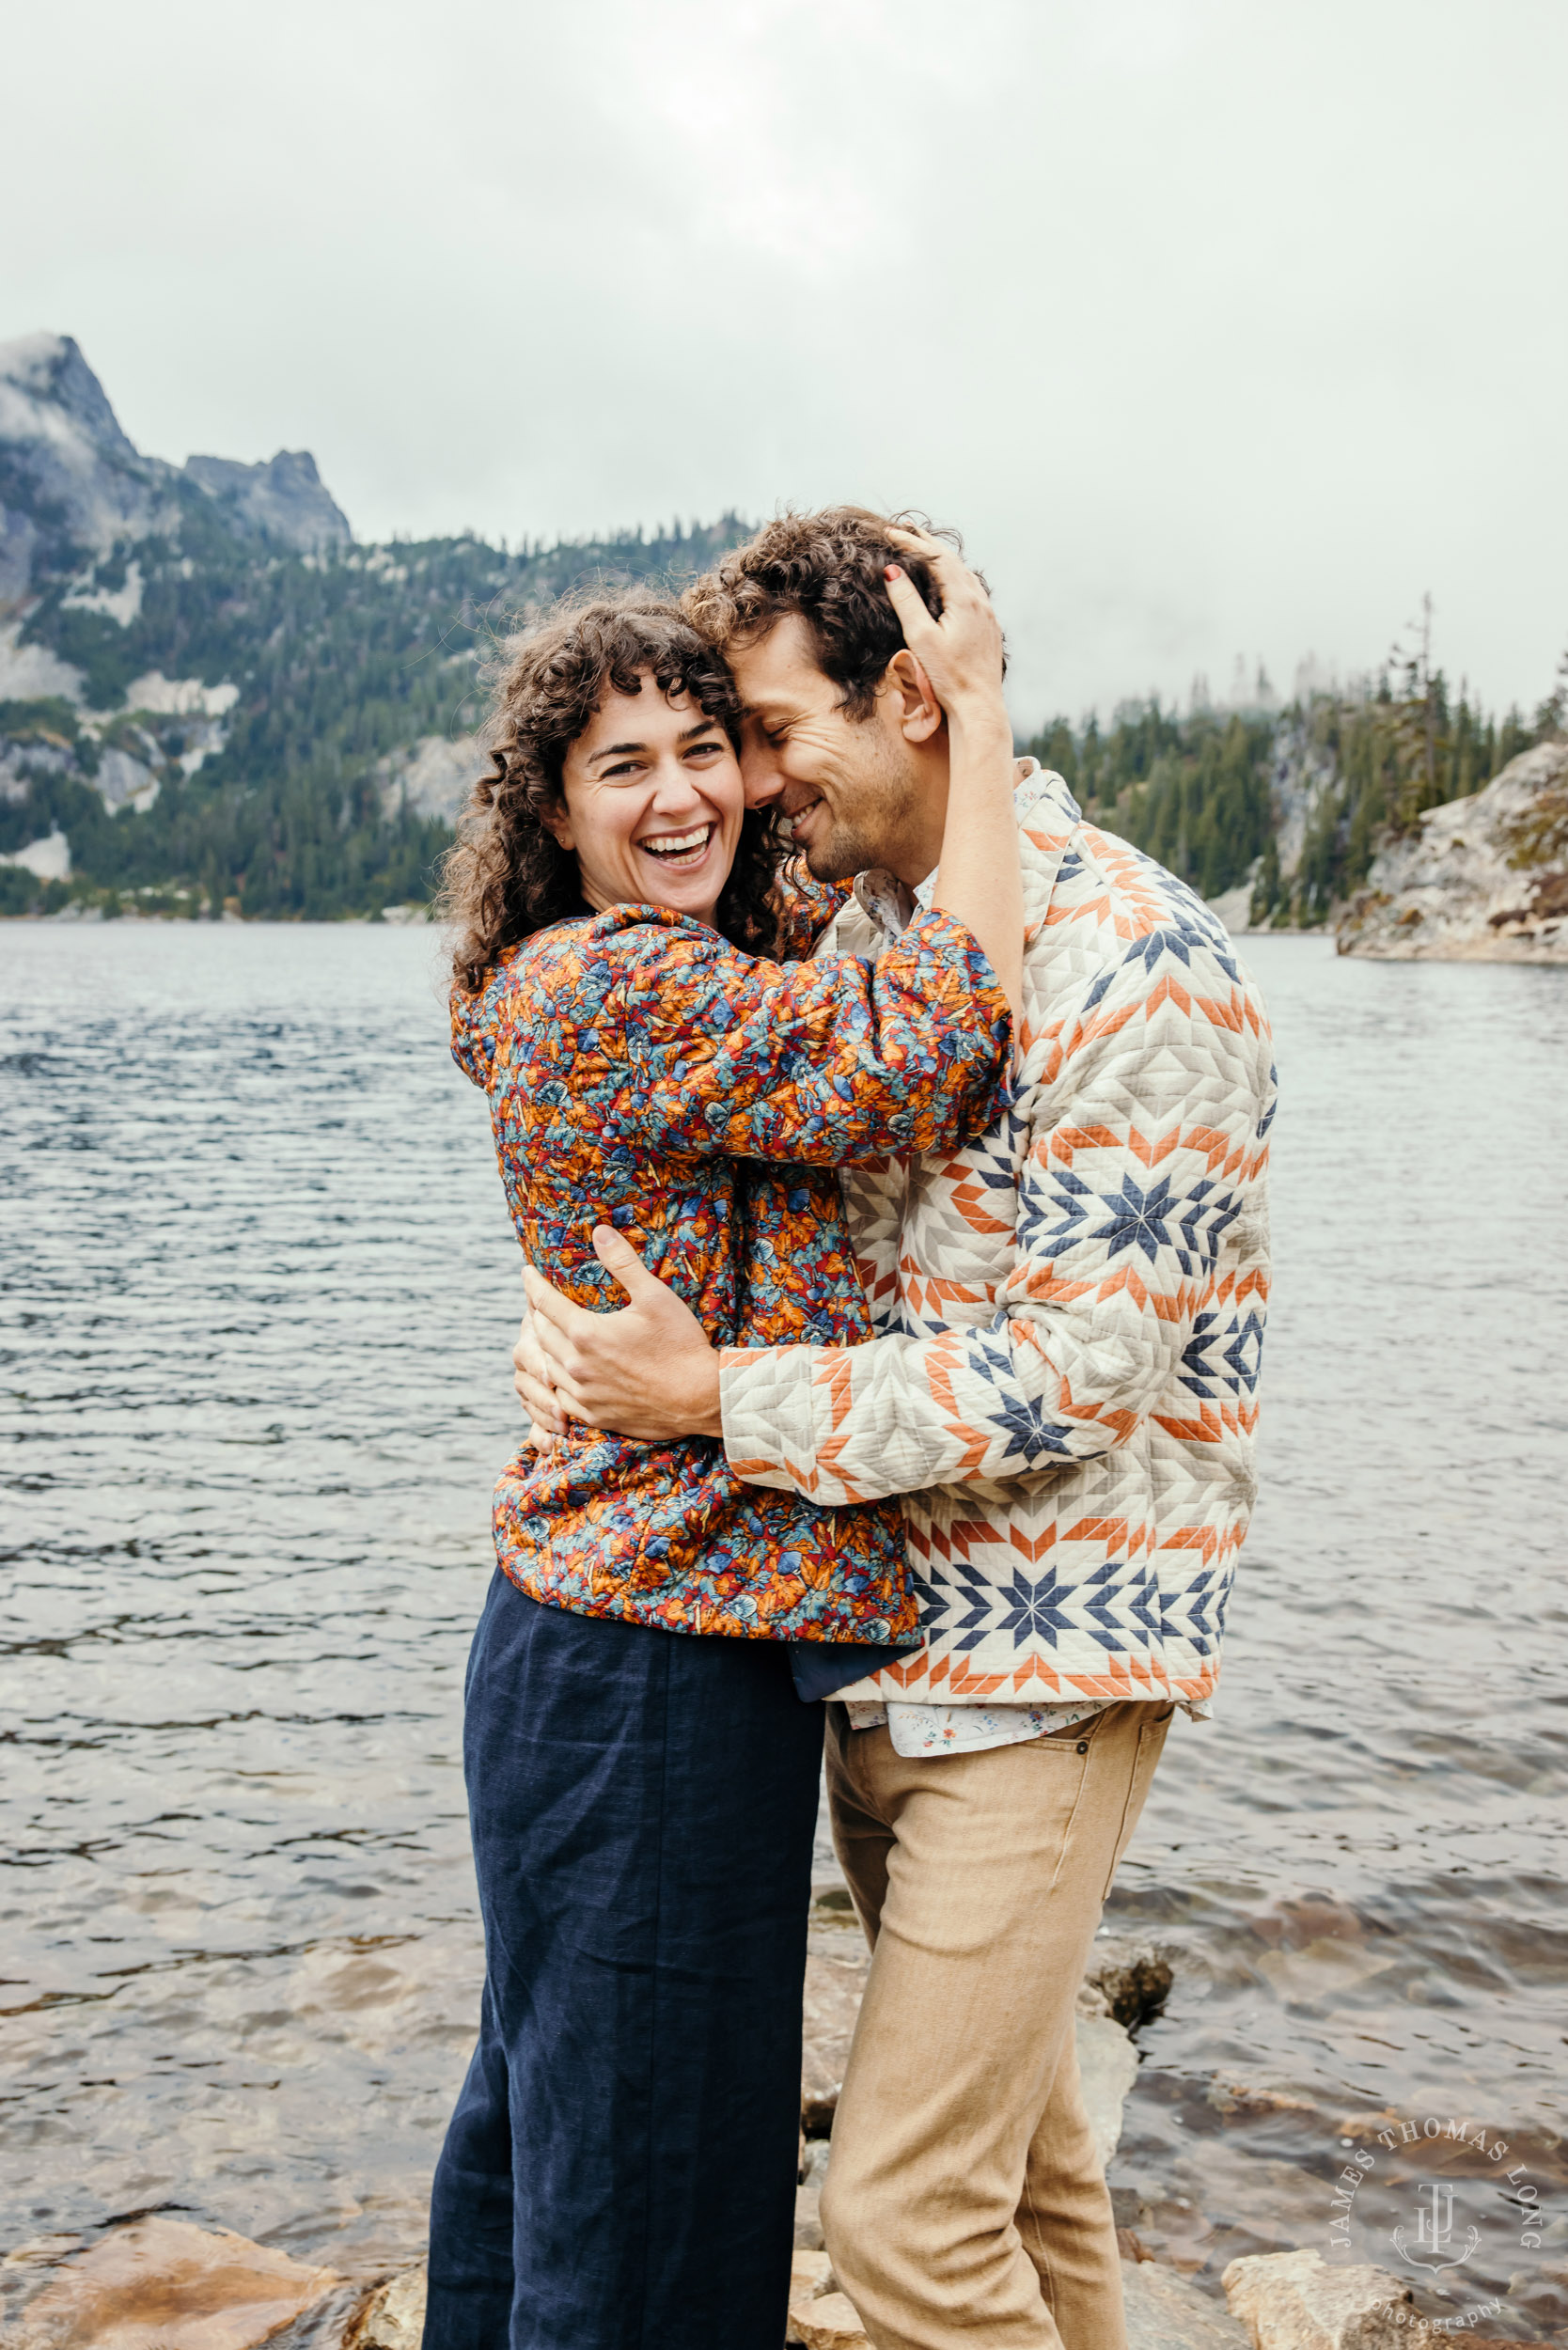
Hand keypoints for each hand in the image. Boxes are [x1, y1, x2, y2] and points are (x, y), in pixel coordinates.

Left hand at [520, 1226, 723, 1443]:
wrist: (700, 1398)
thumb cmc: (680, 1344)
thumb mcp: (655, 1296)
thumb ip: (623, 1263)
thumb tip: (600, 1231)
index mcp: (586, 1333)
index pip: (544, 1302)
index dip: (532, 1284)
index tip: (526, 1272)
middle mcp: (576, 1365)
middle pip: (539, 1334)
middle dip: (534, 1313)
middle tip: (536, 1301)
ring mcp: (583, 1394)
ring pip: (546, 1367)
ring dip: (542, 1348)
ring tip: (545, 1336)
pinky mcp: (594, 1415)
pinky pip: (560, 1397)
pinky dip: (555, 1380)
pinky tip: (562, 1374)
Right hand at [884, 524, 1006, 736]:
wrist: (978, 706)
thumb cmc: (947, 677)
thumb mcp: (920, 638)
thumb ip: (907, 601)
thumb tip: (893, 570)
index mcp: (964, 600)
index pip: (936, 559)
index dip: (912, 542)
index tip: (890, 532)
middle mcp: (980, 602)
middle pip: (953, 561)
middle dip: (927, 543)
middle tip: (905, 528)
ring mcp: (987, 614)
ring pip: (964, 574)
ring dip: (943, 558)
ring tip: (924, 548)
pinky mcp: (989, 627)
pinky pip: (972, 589)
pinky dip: (955, 576)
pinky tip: (950, 581)